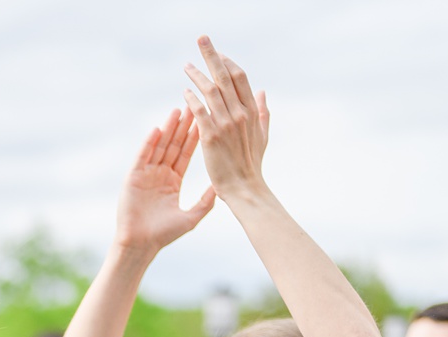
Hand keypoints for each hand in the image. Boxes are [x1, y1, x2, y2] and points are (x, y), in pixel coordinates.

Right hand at [113, 107, 217, 252]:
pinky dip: (149, 143)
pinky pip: (143, 157)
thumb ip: (206, 200)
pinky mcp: (133, 178)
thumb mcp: (192, 216)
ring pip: (159, 147)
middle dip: (183, 126)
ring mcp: (145, 175)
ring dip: (168, 129)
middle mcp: (159, 175)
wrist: (141, 245)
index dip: (194, 136)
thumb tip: (222, 186)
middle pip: (173, 145)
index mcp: (173, 182)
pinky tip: (157, 129)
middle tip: (193, 105)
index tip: (204, 119)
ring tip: (177, 110)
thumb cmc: (164, 235)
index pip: (185, 153)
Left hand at [182, 36, 270, 202]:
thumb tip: (263, 91)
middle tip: (201, 38)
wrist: (245, 188)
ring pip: (211, 90)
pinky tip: (184, 90)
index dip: (228, 62)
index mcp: (252, 111)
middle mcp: (241, 113)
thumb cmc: (252, 163)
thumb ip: (262, 112)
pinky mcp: (212, 136)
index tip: (218, 52)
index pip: (240, 78)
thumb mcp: (262, 135)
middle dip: (213, 55)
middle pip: (225, 76)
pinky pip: (200, 111)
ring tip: (185, 65)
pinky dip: (192, 98)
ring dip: (197, 75)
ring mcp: (227, 124)